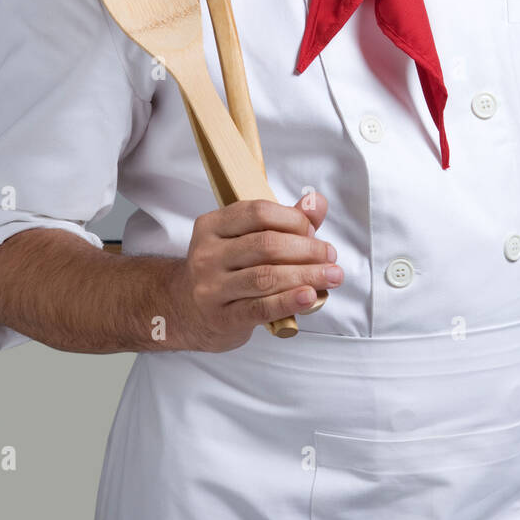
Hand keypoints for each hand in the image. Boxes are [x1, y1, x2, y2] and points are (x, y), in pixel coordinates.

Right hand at [169, 190, 341, 351]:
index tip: (314, 231)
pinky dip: (290, 301)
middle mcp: (208, 254)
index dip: (293, 220)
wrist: (186, 311)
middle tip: (330, 256)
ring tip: (332, 276)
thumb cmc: (226, 270)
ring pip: (266, 277)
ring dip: (307, 275)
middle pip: (266, 245)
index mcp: (213, 225)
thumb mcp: (245, 238)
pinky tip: (310, 296)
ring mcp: (212, 287)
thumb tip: (316, 202)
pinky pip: (261, 308)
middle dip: (307, 249)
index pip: (258, 213)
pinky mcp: (222, 317)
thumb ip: (284, 219)